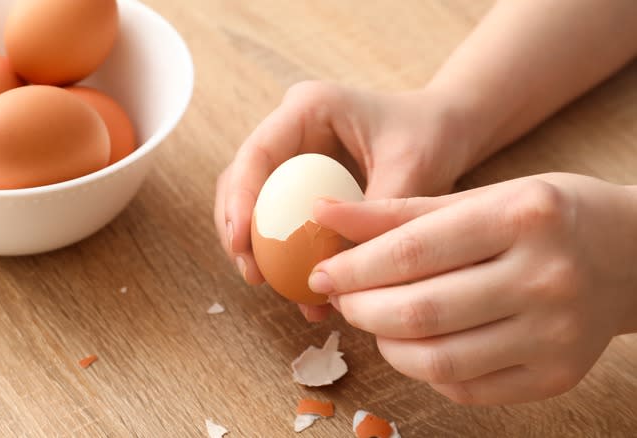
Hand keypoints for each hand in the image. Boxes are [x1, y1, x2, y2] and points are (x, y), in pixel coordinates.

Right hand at [214, 81, 473, 320]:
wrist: (447, 132)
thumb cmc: (432, 136)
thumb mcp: (411, 169)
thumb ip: (373, 211)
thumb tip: (336, 264)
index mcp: (309, 108)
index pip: (258, 153)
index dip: (240, 198)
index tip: (242, 243)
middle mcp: (291, 129)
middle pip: (241, 178)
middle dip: (238, 228)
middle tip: (252, 274)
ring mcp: (292, 156)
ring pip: (252, 201)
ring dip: (253, 244)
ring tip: (265, 283)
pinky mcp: (300, 182)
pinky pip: (277, 218)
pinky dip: (281, 252)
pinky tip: (297, 286)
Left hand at [308, 173, 636, 403]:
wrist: (632, 256)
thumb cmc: (545, 217)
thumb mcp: (480, 197)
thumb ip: (398, 211)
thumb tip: (322, 214)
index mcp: (524, 217)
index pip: (412, 252)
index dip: (353, 268)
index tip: (321, 273)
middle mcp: (546, 277)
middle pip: (421, 310)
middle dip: (361, 309)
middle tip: (341, 298)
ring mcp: (556, 334)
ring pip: (438, 359)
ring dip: (386, 344)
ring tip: (373, 320)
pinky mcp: (558, 376)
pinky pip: (466, 387)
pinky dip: (424, 369)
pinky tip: (415, 343)